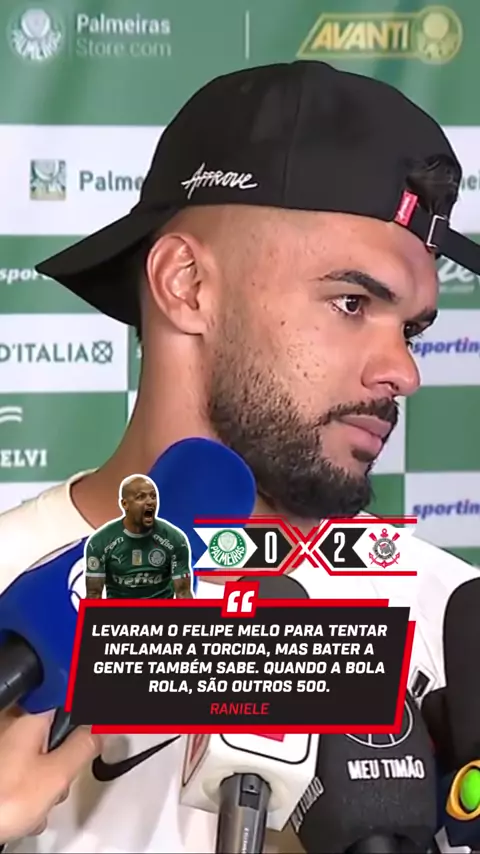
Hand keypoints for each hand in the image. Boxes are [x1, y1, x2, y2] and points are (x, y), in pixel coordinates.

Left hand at [0, 706, 100, 843]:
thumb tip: (100, 732)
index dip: (85, 713)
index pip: (69, 698)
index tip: (96, 725)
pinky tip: (21, 809)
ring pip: (37, 754)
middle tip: (59, 781)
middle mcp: (13, 722)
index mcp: (31, 716)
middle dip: (61, 760)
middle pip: (54, 731)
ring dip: (42, 781)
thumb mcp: (56, 776)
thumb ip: (83, 748)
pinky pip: (20, 769)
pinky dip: (24, 788)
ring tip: (35, 804)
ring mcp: (2, 743)